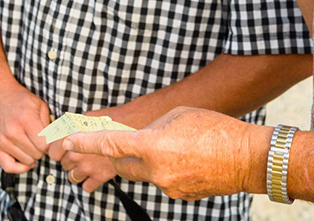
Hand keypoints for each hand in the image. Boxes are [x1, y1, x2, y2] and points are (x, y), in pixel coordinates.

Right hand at [0, 80, 50, 173]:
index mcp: (26, 120)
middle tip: (41, 140)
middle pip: (37, 154)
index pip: (45, 145)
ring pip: (26, 161)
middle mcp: (12, 132)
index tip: (52, 140)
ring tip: (33, 144)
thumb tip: (59, 142)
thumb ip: (50, 124)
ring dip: (33, 156)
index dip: (52, 145)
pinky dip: (20, 167)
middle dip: (43, 149)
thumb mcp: (41, 106)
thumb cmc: (22, 101)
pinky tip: (27, 160)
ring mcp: (2, 141)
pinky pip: (9, 167)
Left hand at [47, 106, 129, 191]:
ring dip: (77, 171)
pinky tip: (95, 171)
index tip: (62, 148)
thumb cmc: (112, 118)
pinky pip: (86, 187)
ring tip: (87, 162)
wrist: (135, 125)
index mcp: (71, 139)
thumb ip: (70, 128)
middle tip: (80, 151)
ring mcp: (88, 167)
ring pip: (72, 177)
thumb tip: (58, 133)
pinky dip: (89, 182)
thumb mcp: (87, 117)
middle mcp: (77, 154)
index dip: (56, 149)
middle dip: (69, 159)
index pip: (51, 151)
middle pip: (63, 164)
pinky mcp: (101, 177)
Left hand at [62, 107, 270, 200]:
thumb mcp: (178, 116)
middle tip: (130, 143)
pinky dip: (169, 171)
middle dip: (121, 156)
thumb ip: (154, 129)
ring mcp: (167, 187)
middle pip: (123, 166)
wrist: (247, 158)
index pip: (109, 145)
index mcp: (152, 145)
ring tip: (179, 147)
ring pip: (146, 174)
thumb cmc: (215, 129)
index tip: (67, 142)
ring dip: (152, 162)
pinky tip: (189, 160)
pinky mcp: (179, 196)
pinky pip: (164, 182)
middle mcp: (155, 171)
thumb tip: (142, 140)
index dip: (85, 143)